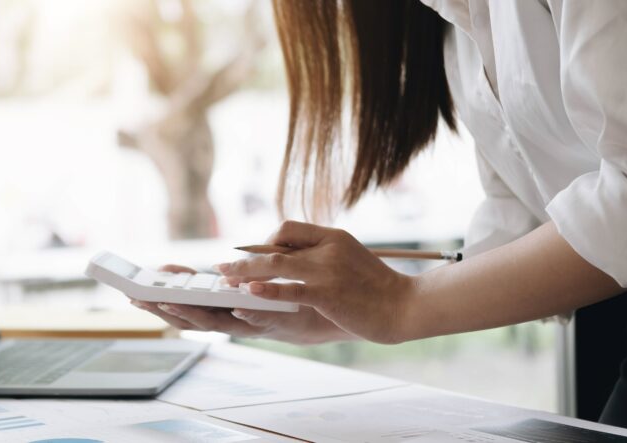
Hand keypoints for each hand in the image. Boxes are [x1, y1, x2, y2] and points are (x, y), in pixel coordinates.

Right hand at [128, 265, 353, 344]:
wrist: (333, 307)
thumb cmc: (293, 291)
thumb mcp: (259, 278)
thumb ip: (239, 271)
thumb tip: (215, 265)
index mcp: (225, 306)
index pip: (185, 304)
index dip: (160, 298)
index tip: (136, 287)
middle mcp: (232, 318)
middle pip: (188, 318)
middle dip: (161, 308)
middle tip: (137, 298)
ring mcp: (250, 324)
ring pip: (213, 323)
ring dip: (191, 312)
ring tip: (168, 301)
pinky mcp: (276, 324)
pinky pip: (256, 321)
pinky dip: (243, 315)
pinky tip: (232, 306)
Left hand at [216, 220, 414, 343]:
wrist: (404, 306)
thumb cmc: (376, 287)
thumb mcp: (350, 257)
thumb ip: (323, 253)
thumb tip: (291, 255)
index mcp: (332, 236)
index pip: (288, 228)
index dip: (265, 242)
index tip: (253, 257)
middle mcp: (327, 249)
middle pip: (274, 246)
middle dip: (244, 259)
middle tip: (222, 268)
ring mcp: (327, 271)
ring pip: (275, 265)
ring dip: (245, 272)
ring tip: (225, 280)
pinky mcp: (327, 294)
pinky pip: (289, 289)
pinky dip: (266, 290)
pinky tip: (248, 292)